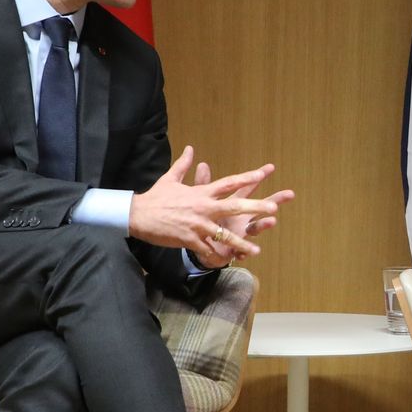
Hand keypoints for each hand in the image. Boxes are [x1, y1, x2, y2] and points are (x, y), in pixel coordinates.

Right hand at [129, 146, 294, 262]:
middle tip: (273, 209)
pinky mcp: (190, 240)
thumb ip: (184, 165)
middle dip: (255, 208)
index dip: (246, 178)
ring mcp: (198, 225)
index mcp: (201, 193)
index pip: (228, 183)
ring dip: (241, 244)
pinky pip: (207, 250)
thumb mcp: (170, 179)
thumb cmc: (155, 197)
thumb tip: (191, 149)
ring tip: (256, 250)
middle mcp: (203, 207)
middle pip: (234, 207)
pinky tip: (228, 263)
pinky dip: (217, 257)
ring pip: (224, 235)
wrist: (137, 215)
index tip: (263, 174)